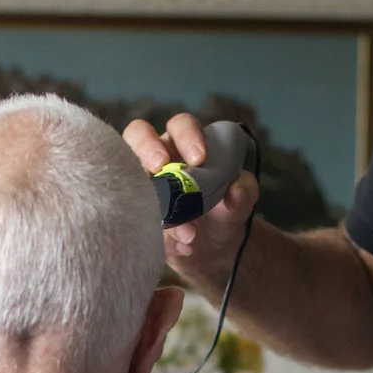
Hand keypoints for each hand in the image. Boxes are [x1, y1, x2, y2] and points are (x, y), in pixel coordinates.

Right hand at [122, 112, 259, 285]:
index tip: (199, 158)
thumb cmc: (225, 211)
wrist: (214, 247)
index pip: (180, 125)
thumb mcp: (241, 203)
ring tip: (187, 231)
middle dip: (147, 148)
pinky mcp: (133, 211)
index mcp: (185, 145)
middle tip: (160, 166)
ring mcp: (141, 183)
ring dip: (153, 201)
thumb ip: (244, 192)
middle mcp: (157, 159)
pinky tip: (185, 246)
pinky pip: (135, 216)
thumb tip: (236, 187)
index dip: (186, 135)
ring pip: (129, 177)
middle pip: (137, 135)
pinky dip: (162, 234)